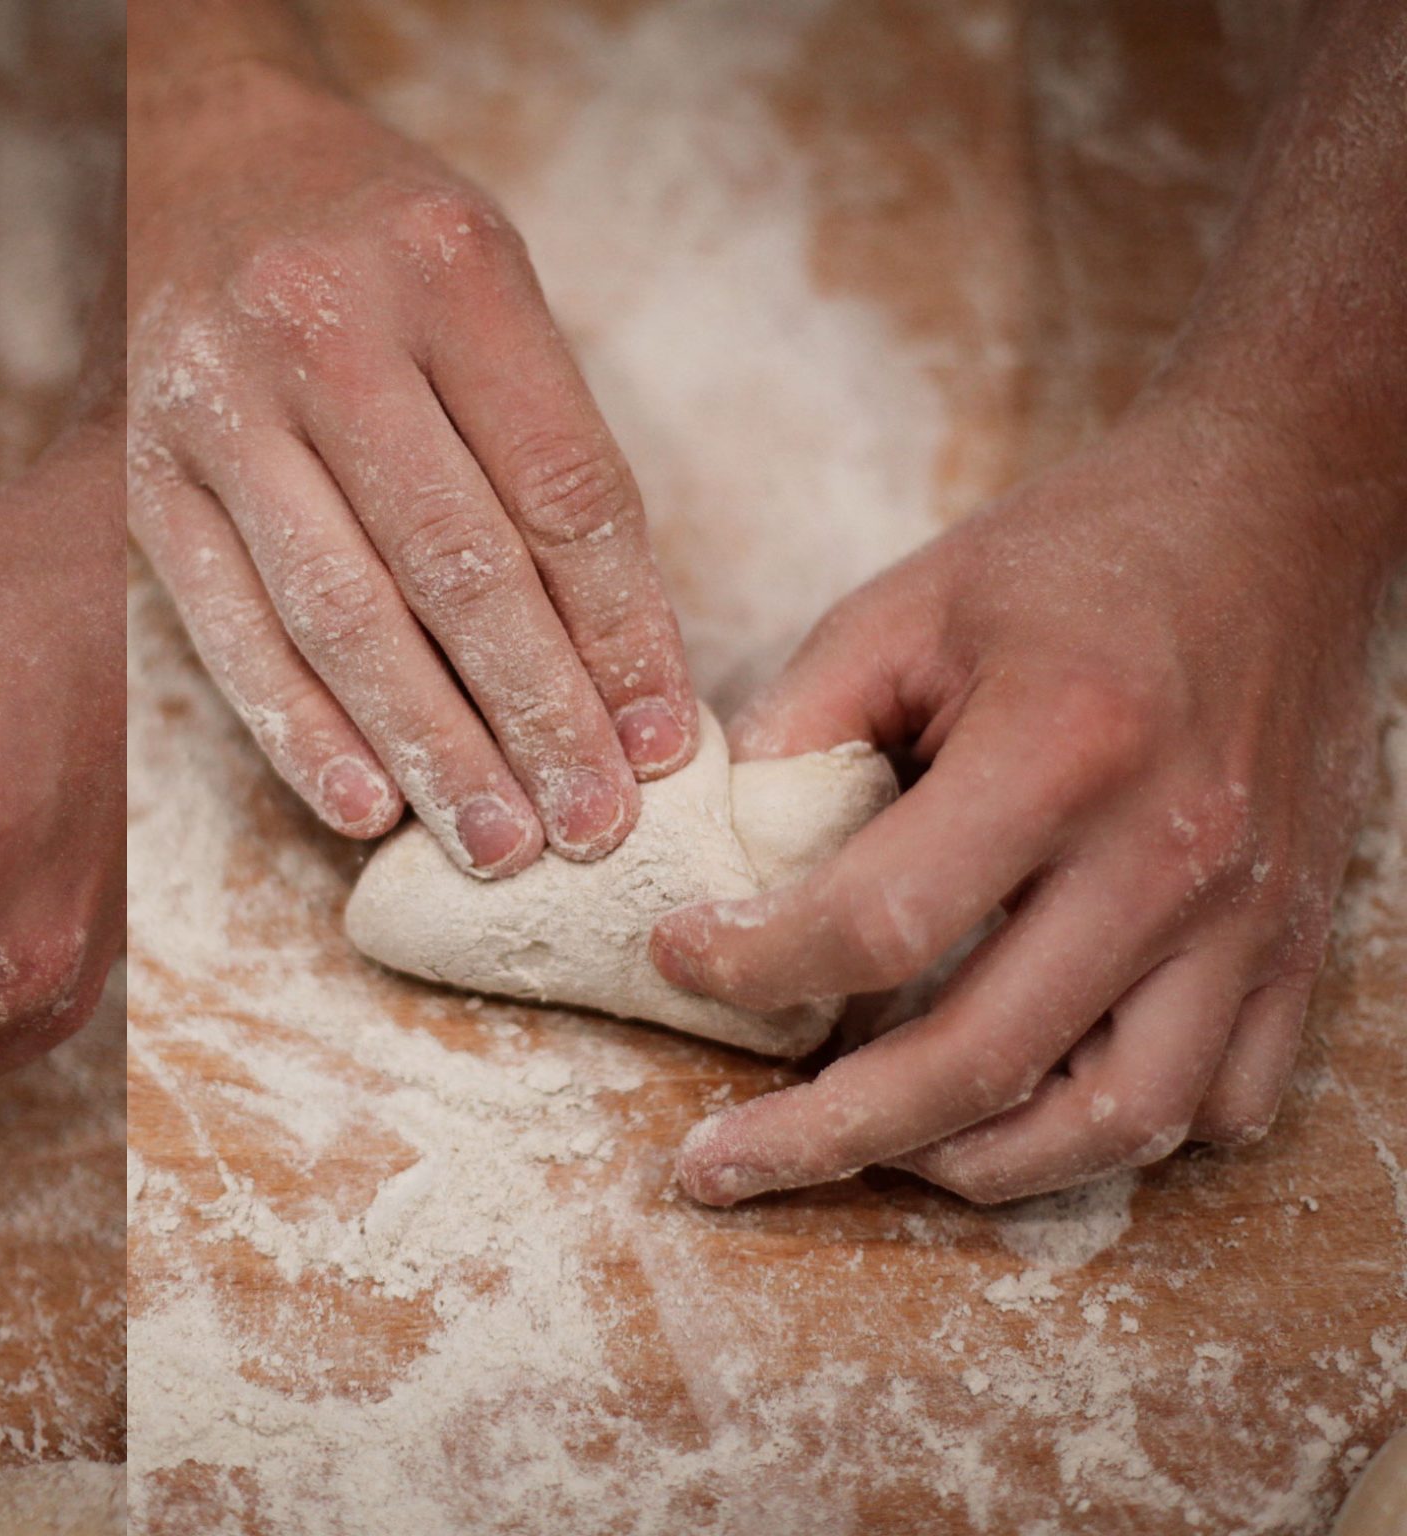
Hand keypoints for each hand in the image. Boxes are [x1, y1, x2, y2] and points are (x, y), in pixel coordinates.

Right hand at [128, 60, 695, 875]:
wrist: (186, 141)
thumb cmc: (366, 229)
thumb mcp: (481, 272)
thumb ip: (539, 433)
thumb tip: (613, 652)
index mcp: (449, 267)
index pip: (564, 491)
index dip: (624, 634)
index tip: (663, 743)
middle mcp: (325, 328)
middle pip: (458, 567)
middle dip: (537, 717)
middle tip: (594, 830)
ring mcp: (216, 401)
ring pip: (340, 613)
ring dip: (429, 748)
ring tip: (498, 845)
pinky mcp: (137, 470)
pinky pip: (226, 624)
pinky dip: (297, 726)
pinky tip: (364, 802)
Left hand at [650, 401, 1388, 1204]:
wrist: (1274, 515)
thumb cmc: (1072, 557)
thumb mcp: (904, 607)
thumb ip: (800, 732)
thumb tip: (719, 869)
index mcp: (1063, 750)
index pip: (882, 923)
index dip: (754, 965)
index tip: (675, 955)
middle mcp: (1170, 853)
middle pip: (982, 1061)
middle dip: (827, 1135)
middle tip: (714, 1163)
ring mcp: (1250, 915)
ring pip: (1115, 1122)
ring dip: (970, 1165)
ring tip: (862, 1156)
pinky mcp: (1295, 945)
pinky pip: (1215, 1104)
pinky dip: (1106, 1138)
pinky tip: (1014, 1115)